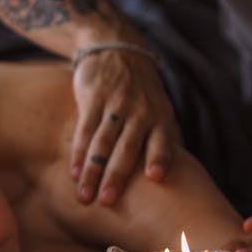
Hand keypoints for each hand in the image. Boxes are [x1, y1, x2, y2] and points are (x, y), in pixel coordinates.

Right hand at [71, 48, 181, 204]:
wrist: (116, 49)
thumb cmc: (142, 91)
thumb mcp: (160, 108)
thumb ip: (165, 138)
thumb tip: (177, 176)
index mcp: (160, 117)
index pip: (162, 140)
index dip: (159, 157)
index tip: (155, 177)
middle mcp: (139, 112)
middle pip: (127, 148)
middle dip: (117, 176)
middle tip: (108, 202)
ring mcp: (115, 105)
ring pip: (102, 143)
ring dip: (93, 172)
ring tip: (85, 197)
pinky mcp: (93, 98)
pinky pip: (85, 130)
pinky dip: (79, 153)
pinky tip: (74, 172)